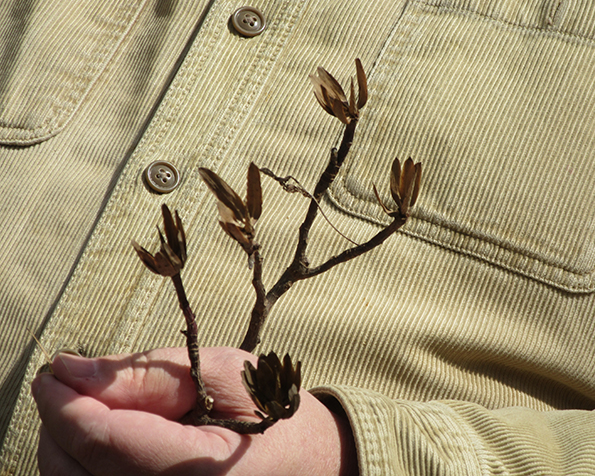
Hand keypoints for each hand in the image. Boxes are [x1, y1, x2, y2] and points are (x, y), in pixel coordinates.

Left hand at [32, 347, 357, 475]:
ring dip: (66, 444)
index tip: (51, 371)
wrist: (305, 459)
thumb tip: (71, 367)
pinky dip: (84, 465)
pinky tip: (103, 436)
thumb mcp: (218, 372)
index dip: (65, 404)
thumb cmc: (271, 408)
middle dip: (59, 422)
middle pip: (77, 472)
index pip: (104, 443)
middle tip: (68, 381)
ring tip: (89, 406)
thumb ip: (144, 372)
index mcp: (201, 469)